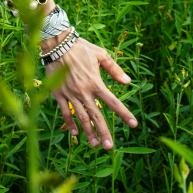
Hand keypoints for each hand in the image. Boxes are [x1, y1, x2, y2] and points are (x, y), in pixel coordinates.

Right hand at [45, 35, 136, 149]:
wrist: (58, 45)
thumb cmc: (81, 48)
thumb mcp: (101, 55)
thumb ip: (115, 70)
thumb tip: (128, 81)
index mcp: (96, 83)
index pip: (113, 102)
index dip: (124, 114)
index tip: (134, 125)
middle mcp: (84, 92)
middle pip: (96, 116)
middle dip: (104, 132)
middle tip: (110, 146)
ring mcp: (70, 94)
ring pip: (81, 117)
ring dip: (88, 132)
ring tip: (95, 145)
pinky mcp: (58, 94)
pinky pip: (65, 112)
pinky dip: (70, 123)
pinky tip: (75, 134)